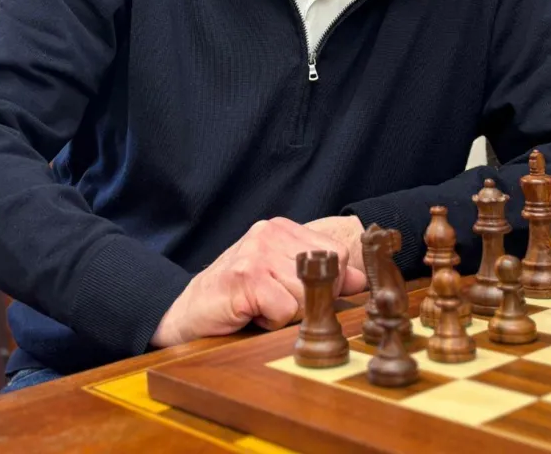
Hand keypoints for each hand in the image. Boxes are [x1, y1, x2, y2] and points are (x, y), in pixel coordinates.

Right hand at [150, 217, 368, 348]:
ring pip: (306, 295)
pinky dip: (271, 322)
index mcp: (281, 228)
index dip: (331, 283)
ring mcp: (257, 252)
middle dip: (306, 302)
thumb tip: (361, 279)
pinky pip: (285, 310)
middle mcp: (268, 233)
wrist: (190, 312)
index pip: (336, 253)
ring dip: (287, 314)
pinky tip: (251, 313)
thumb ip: (319, 274)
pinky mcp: (247, 277)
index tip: (303, 293)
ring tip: (260, 307)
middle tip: (275, 303)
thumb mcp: (282, 278)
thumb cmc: (237, 297)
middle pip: (324, 275)